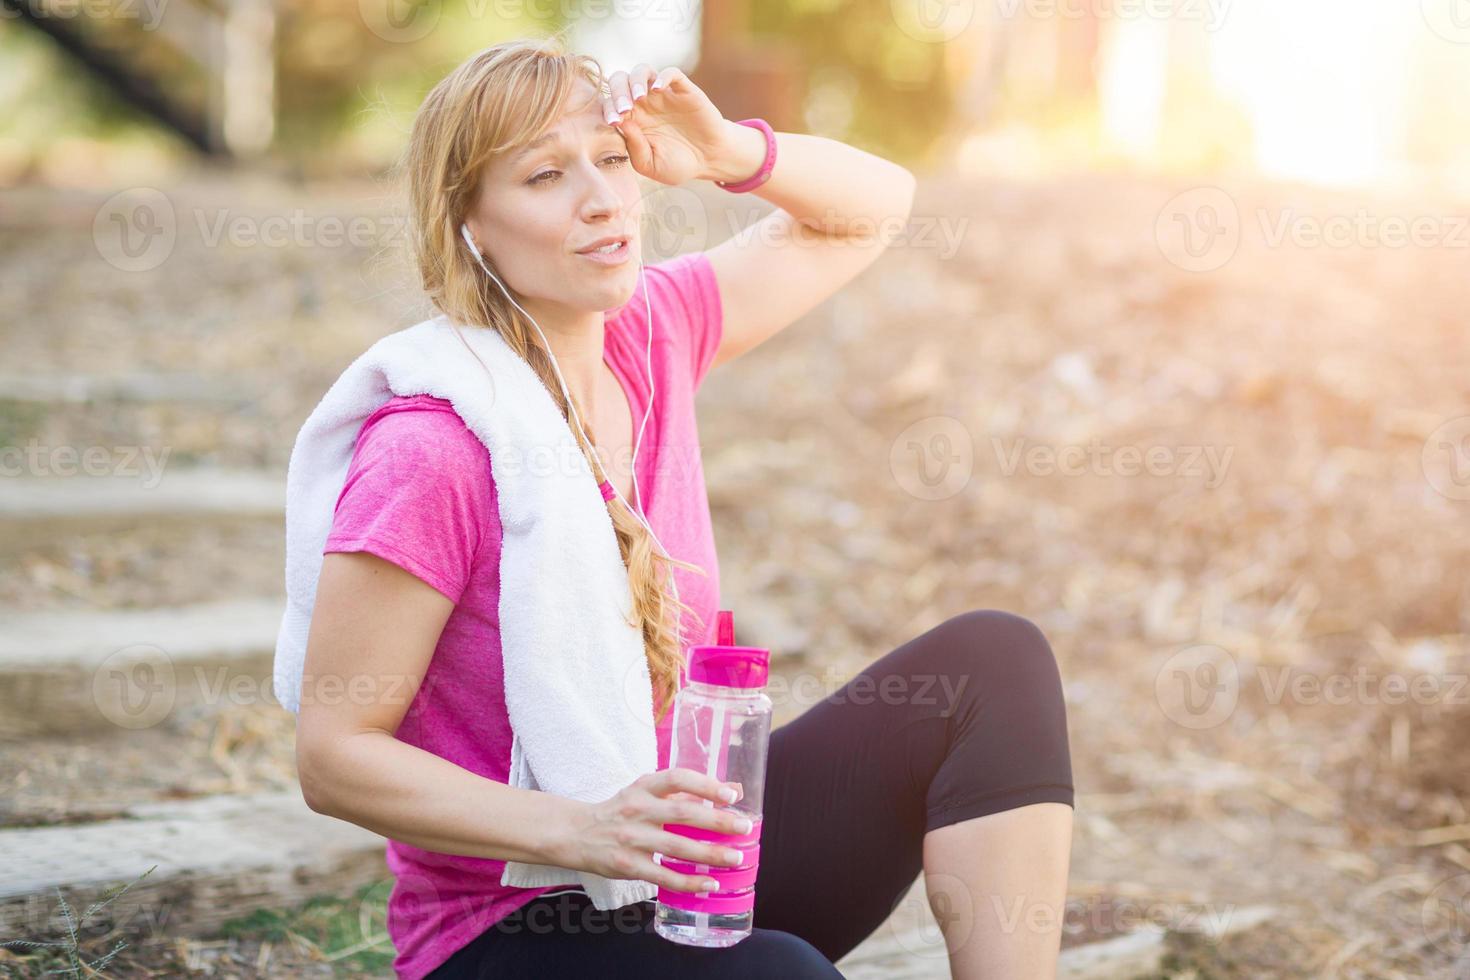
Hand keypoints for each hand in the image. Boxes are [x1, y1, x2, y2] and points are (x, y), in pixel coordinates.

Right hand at [556, 768, 753, 893]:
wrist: (577, 833)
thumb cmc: (621, 810)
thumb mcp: (648, 792)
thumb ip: (689, 791)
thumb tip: (734, 789)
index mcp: (644, 787)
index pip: (677, 779)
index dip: (705, 785)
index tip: (731, 795)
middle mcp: (638, 809)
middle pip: (683, 814)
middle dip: (717, 822)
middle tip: (744, 828)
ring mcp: (632, 838)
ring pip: (677, 847)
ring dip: (710, 854)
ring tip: (735, 858)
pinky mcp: (628, 865)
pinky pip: (663, 875)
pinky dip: (689, 881)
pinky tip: (709, 883)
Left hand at [602, 65, 740, 186]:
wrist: (709, 160)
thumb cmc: (677, 165)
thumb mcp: (651, 165)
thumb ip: (635, 148)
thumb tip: (621, 123)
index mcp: (631, 120)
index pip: (610, 104)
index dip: (608, 109)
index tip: (613, 122)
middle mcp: (643, 103)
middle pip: (620, 81)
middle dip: (617, 92)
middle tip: (624, 109)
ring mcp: (662, 95)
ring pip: (641, 71)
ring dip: (635, 81)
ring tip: (639, 98)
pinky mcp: (683, 90)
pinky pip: (671, 73)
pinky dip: (663, 76)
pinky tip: (659, 89)